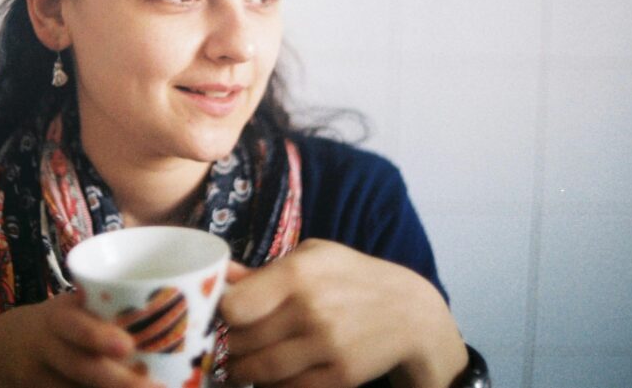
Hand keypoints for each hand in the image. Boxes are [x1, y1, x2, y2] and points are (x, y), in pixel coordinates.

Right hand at [0, 291, 164, 387]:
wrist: (5, 350)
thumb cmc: (62, 322)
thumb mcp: (75, 305)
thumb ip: (112, 303)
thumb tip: (185, 291)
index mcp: (57, 319)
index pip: (74, 326)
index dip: (97, 336)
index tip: (127, 345)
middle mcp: (47, 350)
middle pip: (81, 369)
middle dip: (118, 381)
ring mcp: (41, 381)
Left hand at [219, 239, 466, 387]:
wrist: (410, 312)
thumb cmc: (353, 277)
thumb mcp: (314, 257)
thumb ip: (265, 270)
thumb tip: (221, 275)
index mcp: (298, 273)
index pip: (235, 306)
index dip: (222, 315)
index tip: (223, 317)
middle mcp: (309, 310)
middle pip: (243, 341)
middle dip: (229, 345)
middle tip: (226, 344)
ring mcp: (326, 346)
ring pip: (260, 371)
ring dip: (242, 371)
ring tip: (239, 365)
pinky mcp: (339, 376)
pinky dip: (272, 386)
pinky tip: (271, 376)